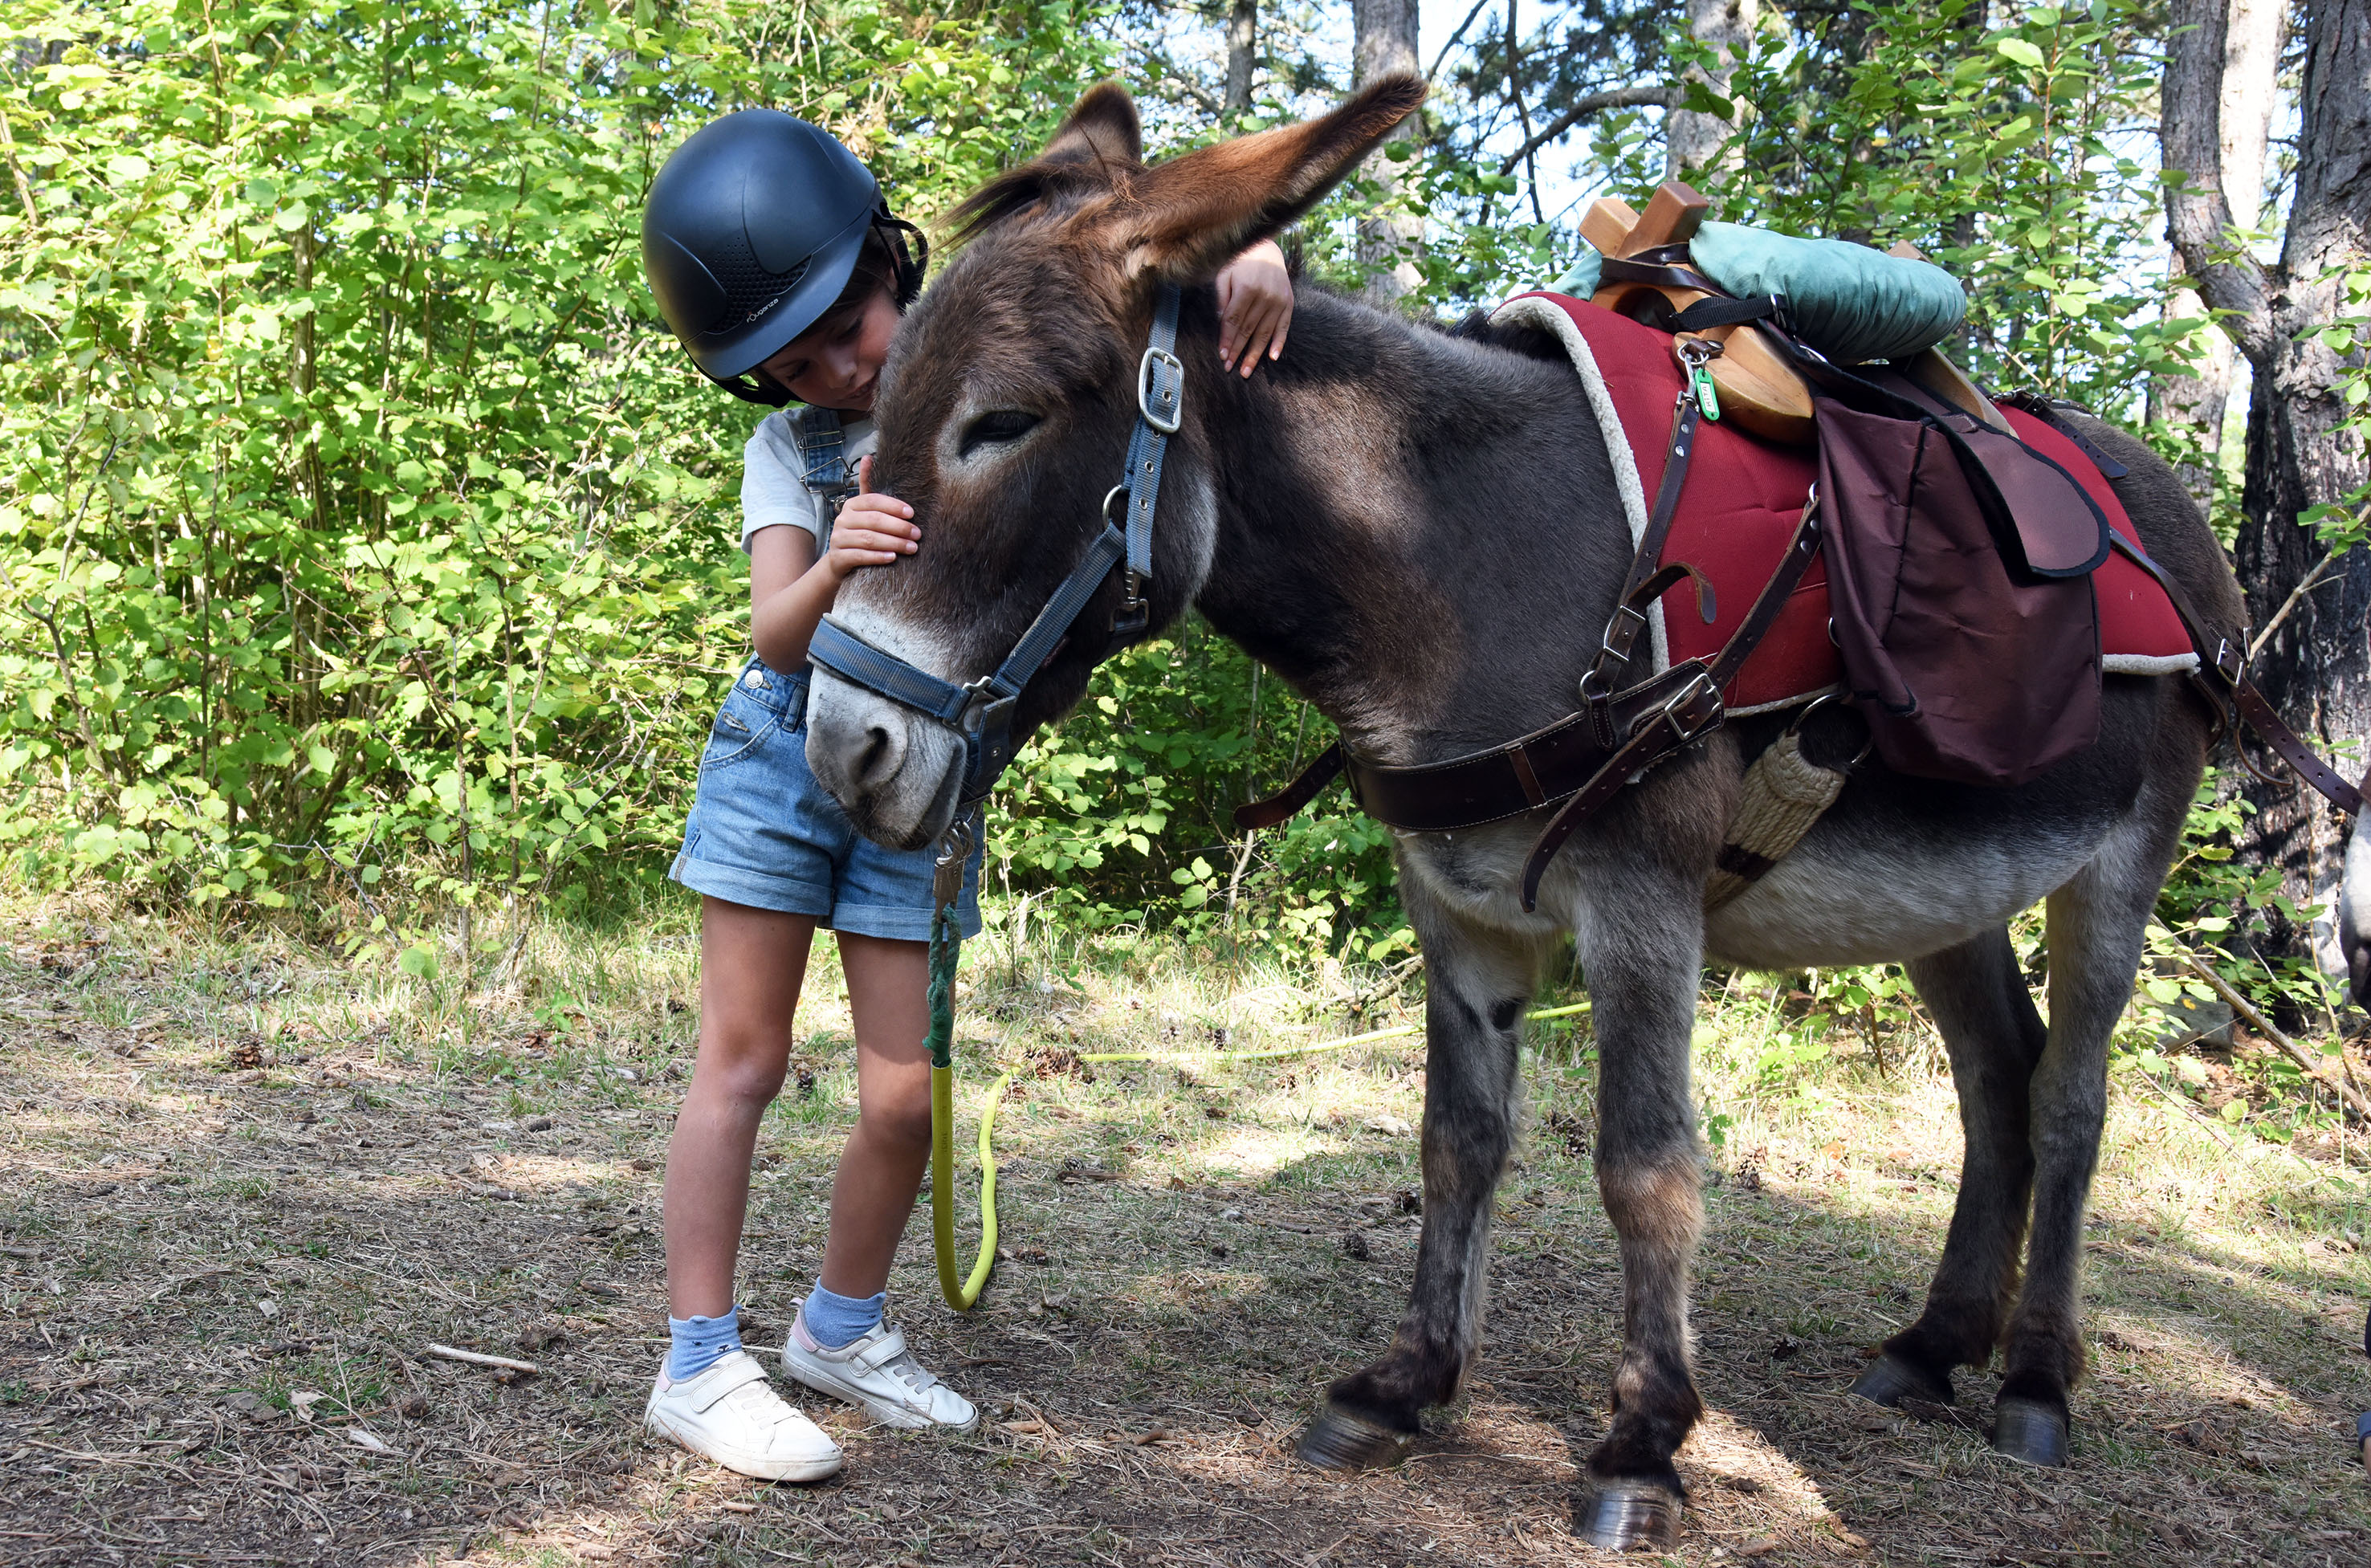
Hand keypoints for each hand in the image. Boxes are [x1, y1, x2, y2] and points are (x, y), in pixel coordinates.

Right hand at [822, 455, 919, 580]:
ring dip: (893, 543)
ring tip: (911, 548)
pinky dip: (878, 557)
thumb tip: (869, 457)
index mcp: (852, 505)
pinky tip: (892, 558)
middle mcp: (843, 519)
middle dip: (899, 528)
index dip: (893, 506)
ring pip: (869, 539)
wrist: (840, 561)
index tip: (912, 514)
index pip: (873, 501)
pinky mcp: (838, 557)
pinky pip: (860, 556)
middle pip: (874, 521)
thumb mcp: (864, 510)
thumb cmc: (860, 532)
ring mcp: (838, 538)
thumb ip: (869, 486)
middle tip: (917, 534)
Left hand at [1215, 238, 1292, 377]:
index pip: (1234, 321)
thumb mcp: (1225, 275)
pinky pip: (1284, 327)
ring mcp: (1278, 301)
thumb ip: (1222, 298)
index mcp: (1246, 288)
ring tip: (1247, 371)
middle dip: (1238, 351)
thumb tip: (1220, 323)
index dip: (1227, 339)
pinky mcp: (1288, 303)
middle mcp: (1264, 296)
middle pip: (1248, 330)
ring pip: (1265, 333)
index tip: (1222, 356)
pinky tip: (1272, 357)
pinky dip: (1279, 343)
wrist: (1266, 249)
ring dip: (1255, 354)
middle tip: (1231, 368)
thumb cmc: (1240, 263)